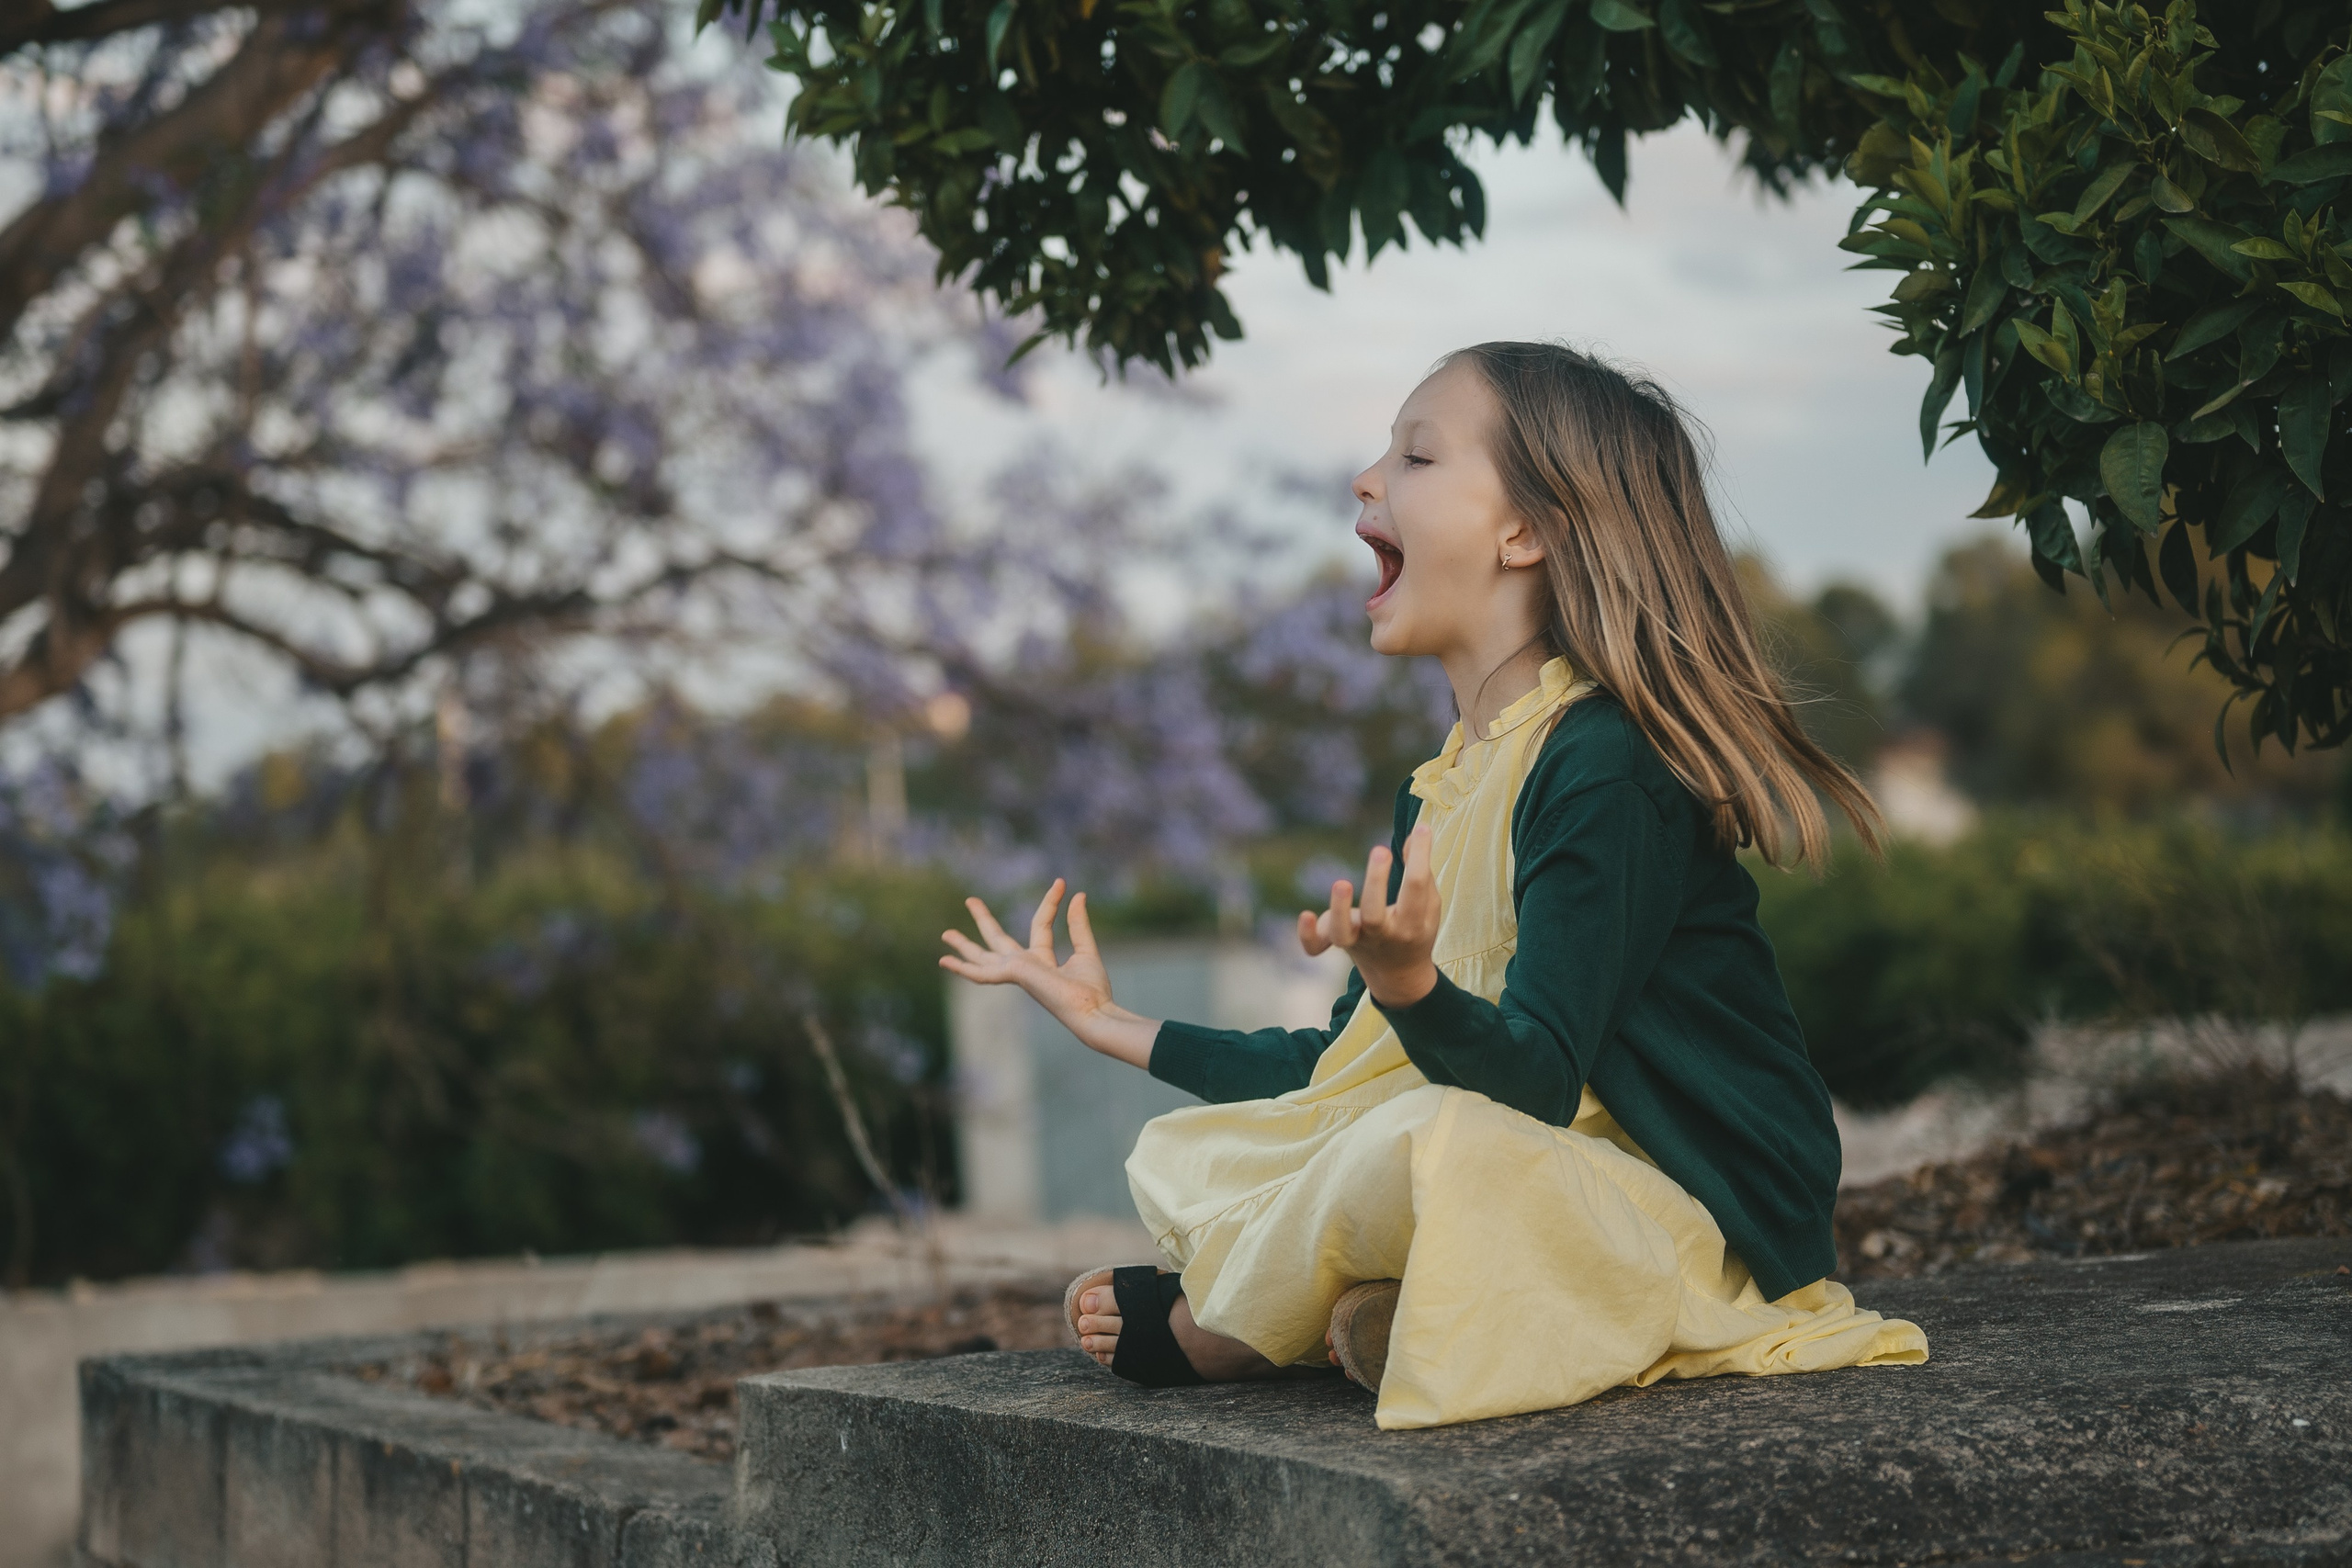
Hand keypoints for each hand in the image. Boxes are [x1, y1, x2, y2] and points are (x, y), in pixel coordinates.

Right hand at [939, 879, 1160, 1067]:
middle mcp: (1025, 967)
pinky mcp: (1013, 974)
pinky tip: (945, 961)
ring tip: (946, 934)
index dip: (1051, 901)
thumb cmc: (1093, 991)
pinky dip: (962, 967)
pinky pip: (981, 973)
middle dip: (984, 920)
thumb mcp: (1086, 949)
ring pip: (984, 957)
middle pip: (999, 941)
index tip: (1061, 882)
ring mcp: (1016, 973)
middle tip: (971, 900)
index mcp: (1042, 962)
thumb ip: (1077, 923)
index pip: (1040, 924)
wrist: (1093, 1012)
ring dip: (964, 945)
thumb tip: (1078, 894)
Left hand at [1297, 821, 1440, 1009]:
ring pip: (1342, 932)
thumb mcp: (1428, 905)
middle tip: (1381, 850)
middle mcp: (1382, 935)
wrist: (1399, 976)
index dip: (1421, 855)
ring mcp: (1356, 941)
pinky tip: (1306, 914)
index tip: (1423, 829)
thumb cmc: (1415, 930)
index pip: (1416, 888)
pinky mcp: (1335, 942)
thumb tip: (1417, 833)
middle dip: (1376, 882)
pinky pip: (1315, 946)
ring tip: (1342, 883)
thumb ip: (1423, 872)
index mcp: (1412, 924)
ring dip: (1339, 910)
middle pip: (1375, 914)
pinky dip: (1308, 936)